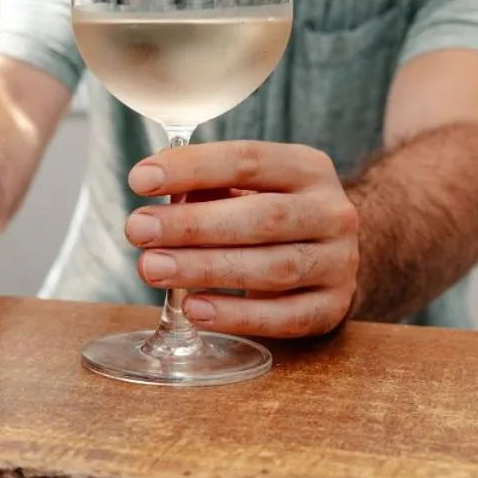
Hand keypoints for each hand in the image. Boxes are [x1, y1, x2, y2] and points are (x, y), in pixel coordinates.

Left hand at [124, 142, 358, 338]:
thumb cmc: (273, 212)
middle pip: (261, 217)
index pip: (247, 160)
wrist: (333, 253)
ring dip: (205, 269)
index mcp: (307, 168)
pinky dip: (237, 315)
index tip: (139, 180)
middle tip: (138, 230)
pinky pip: (286, 317)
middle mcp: (331, 211)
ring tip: (152, 268)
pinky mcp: (333, 307)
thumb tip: (156, 199)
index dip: (191, 168)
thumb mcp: (250, 187)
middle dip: (192, 225)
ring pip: (273, 268)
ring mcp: (339, 262)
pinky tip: (194, 309)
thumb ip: (207, 188)